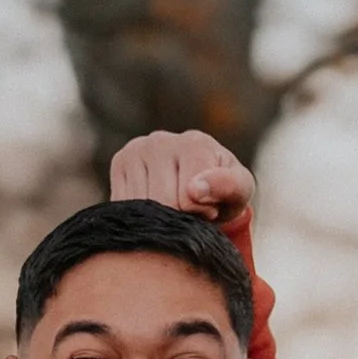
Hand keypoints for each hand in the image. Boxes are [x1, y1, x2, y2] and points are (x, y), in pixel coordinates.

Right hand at [109, 130, 255, 225]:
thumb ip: (228, 186)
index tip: (209, 206)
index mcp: (194, 143)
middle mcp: (160, 140)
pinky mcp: (118, 162)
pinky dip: (142, 215)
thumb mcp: (239, 190)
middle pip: (163, 202)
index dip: (201, 213)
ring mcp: (136, 149)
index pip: (188, 198)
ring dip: (160, 218)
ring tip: (174, 205)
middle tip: (190, 209)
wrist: (197, 183)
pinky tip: (154, 205)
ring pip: (141, 207)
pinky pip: (124, 206)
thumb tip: (194, 189)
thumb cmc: (222, 190)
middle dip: (179, 217)